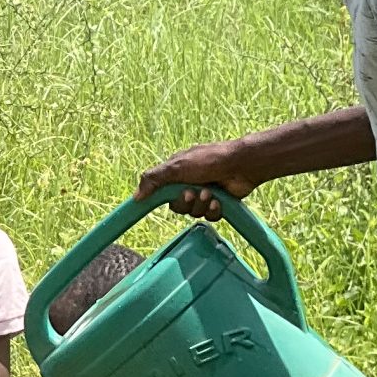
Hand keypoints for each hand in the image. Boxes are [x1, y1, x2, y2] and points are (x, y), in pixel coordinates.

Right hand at [136, 138, 262, 220]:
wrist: (241, 165)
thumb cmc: (208, 160)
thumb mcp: (176, 166)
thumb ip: (154, 179)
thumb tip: (136, 196)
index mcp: (176, 174)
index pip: (160, 193)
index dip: (158, 198)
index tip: (153, 204)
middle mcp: (188, 184)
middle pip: (177, 207)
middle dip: (185, 202)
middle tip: (192, 193)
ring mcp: (204, 195)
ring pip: (193, 213)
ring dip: (201, 205)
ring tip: (210, 193)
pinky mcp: (218, 204)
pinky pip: (209, 217)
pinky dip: (213, 210)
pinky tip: (218, 200)